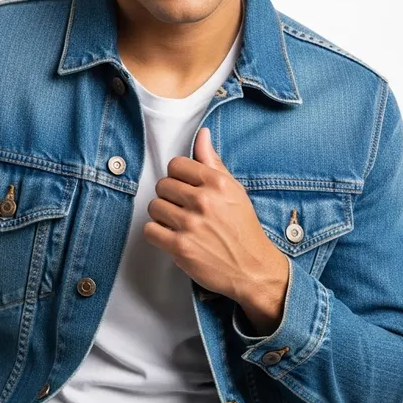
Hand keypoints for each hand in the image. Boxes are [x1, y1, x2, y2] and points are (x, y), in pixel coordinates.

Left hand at [142, 128, 288, 312]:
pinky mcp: (180, 247)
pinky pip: (150, 230)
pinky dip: (157, 234)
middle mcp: (204, 201)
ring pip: (154, 206)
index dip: (177, 176)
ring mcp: (191, 224)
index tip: (184, 187)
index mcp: (217, 183)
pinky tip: (172, 236)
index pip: (176, 165)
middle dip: (170, 197)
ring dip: (162, 215)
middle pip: (163, 185)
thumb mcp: (234, 190)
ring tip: (178, 223)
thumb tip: (202, 134)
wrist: (252, 268)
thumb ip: (213, 162)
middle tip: (183, 208)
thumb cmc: (243, 228)